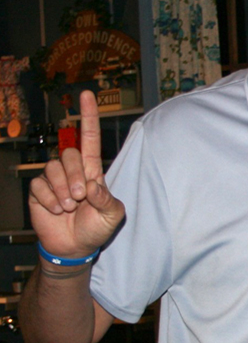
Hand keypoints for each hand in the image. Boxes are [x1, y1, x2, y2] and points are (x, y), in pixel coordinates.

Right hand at [28, 91, 124, 259]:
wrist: (75, 247)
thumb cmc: (97, 228)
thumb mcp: (113, 215)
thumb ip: (107, 200)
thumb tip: (93, 185)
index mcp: (93, 170)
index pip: (90, 138)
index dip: (89, 116)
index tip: (86, 94)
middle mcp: (73, 171)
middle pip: (69, 155)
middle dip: (74, 176)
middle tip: (80, 198)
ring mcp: (55, 180)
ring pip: (52, 168)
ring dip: (62, 190)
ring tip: (69, 207)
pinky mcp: (39, 192)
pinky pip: (39, 185)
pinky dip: (49, 200)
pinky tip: (57, 210)